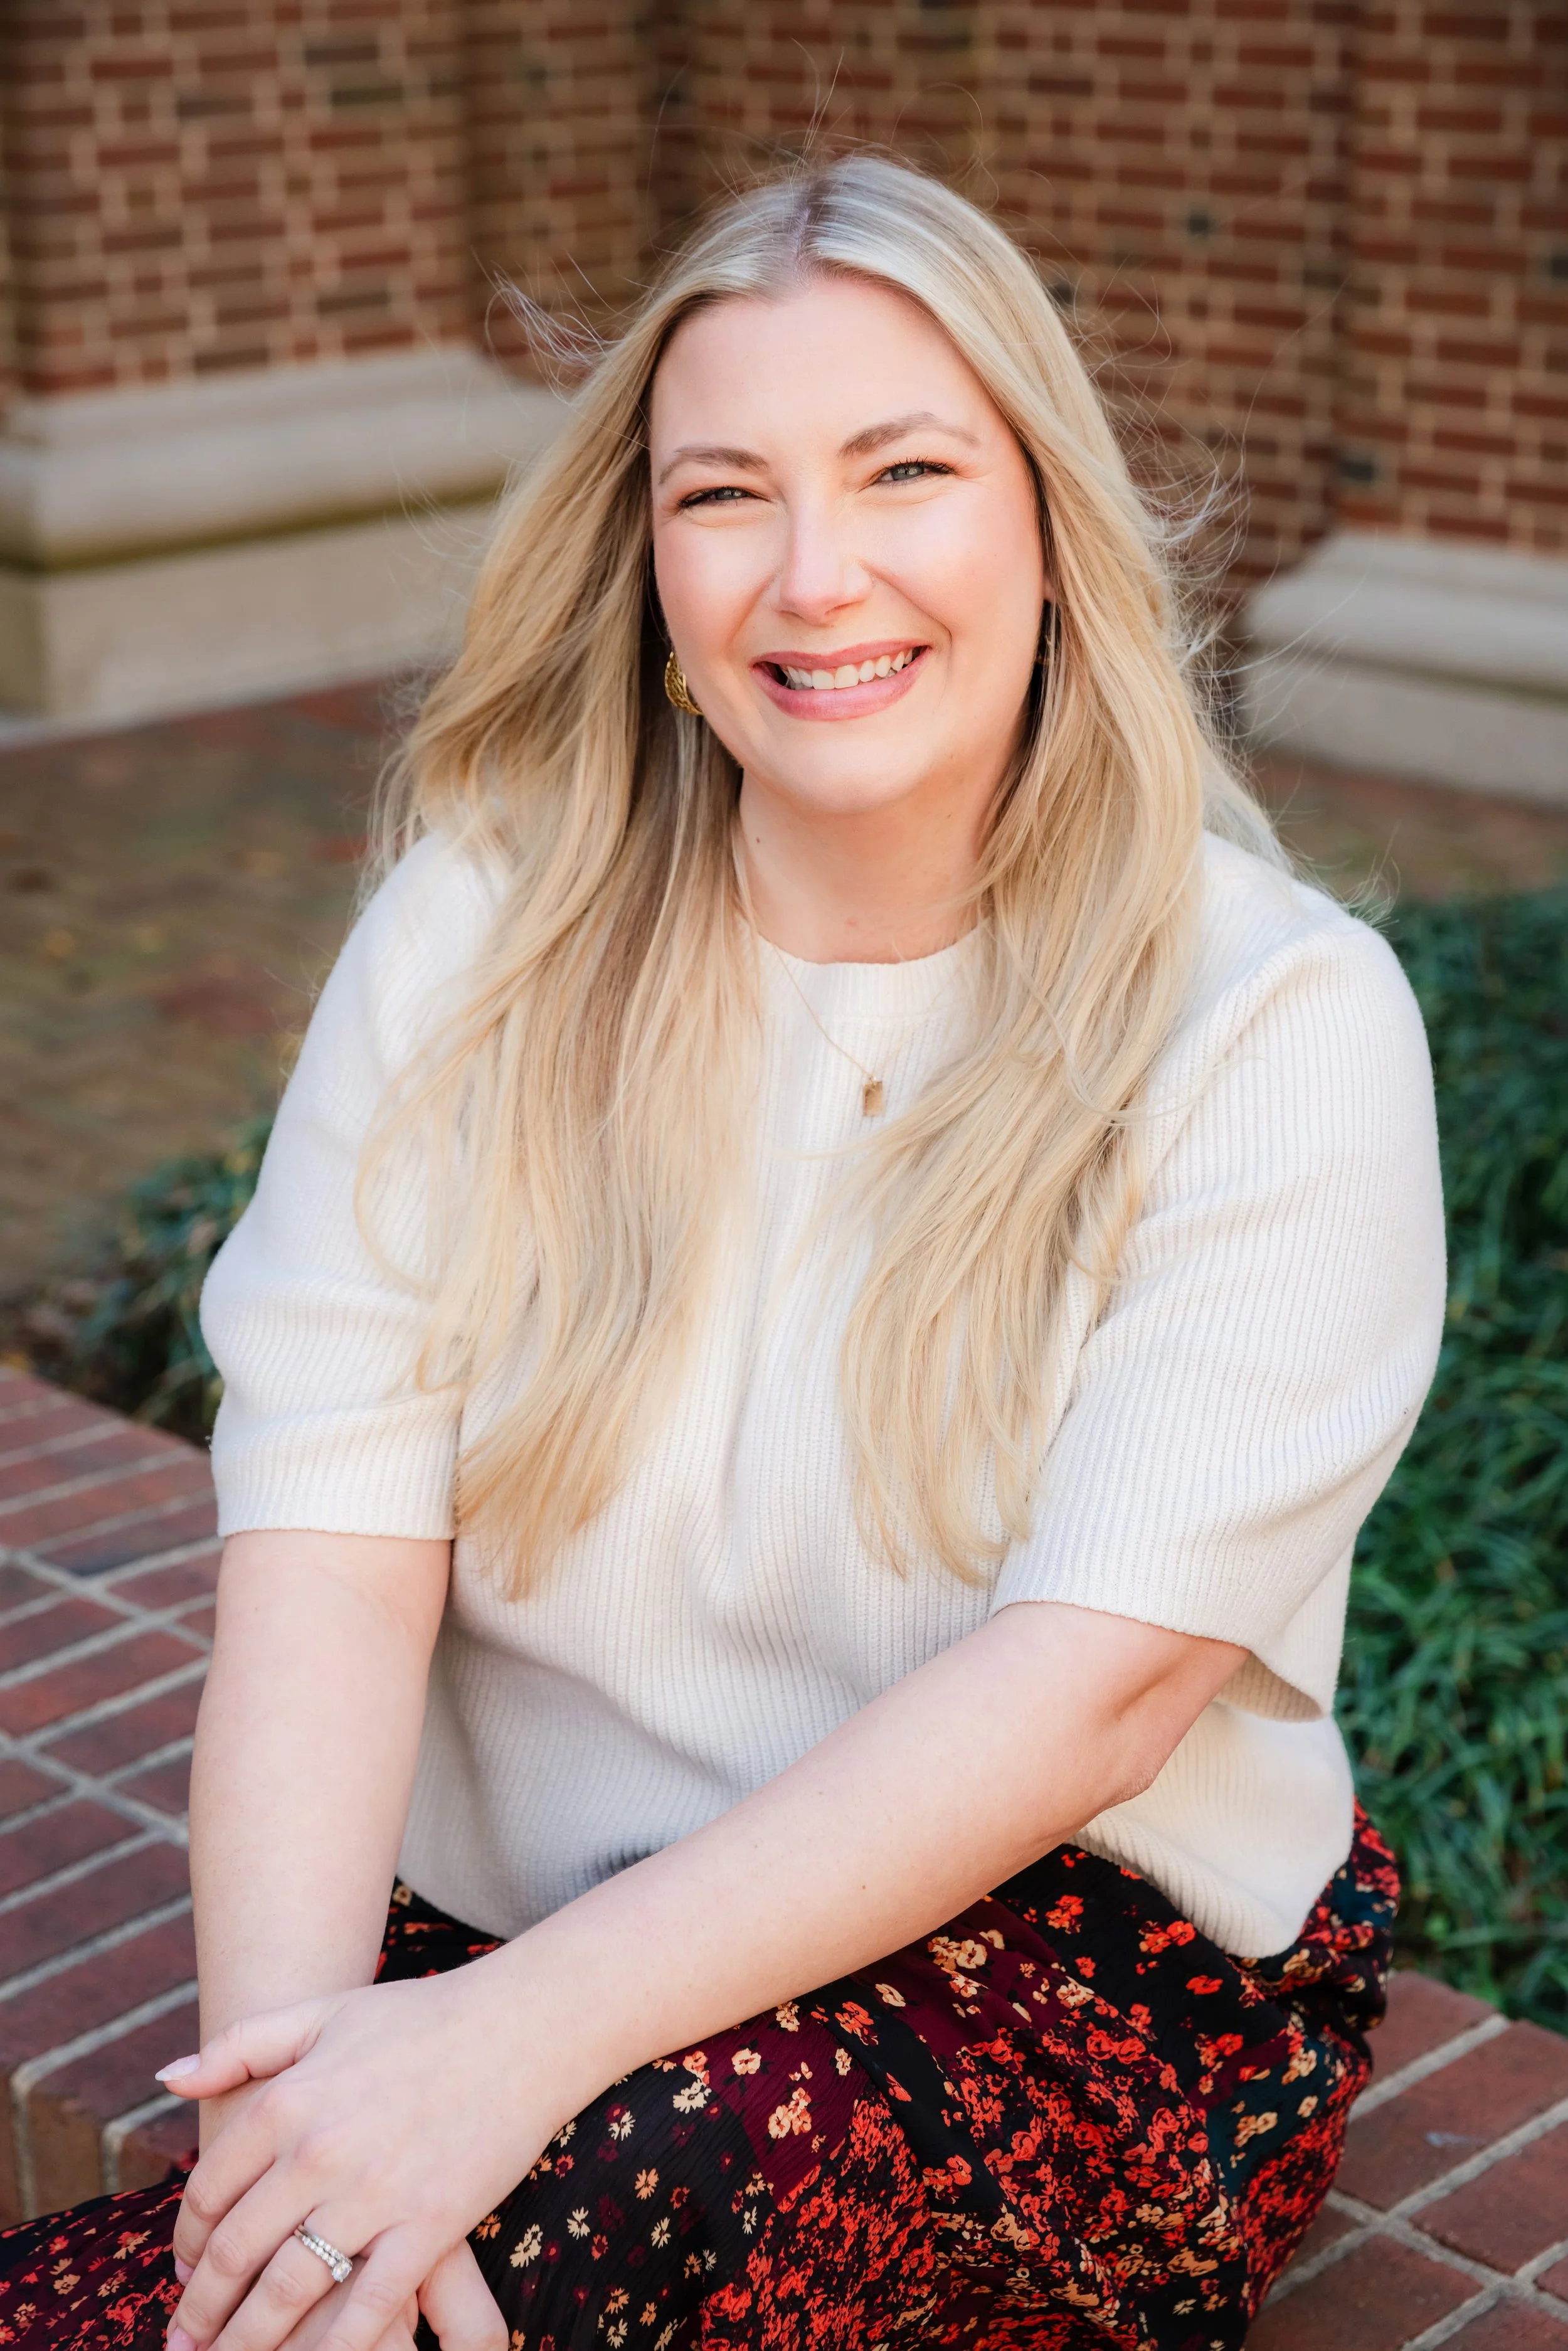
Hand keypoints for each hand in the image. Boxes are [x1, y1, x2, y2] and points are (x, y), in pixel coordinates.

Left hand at [163, 1959, 575, 2350]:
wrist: (520, 2026)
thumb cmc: (420, 2016)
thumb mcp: (321, 2013)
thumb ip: (239, 2045)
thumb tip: (168, 2079)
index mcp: (286, 2101)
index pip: (208, 2192)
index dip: (186, 2244)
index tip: (183, 2272)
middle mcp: (318, 2152)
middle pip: (236, 2252)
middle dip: (202, 2309)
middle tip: (183, 2341)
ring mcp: (374, 2194)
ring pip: (287, 2292)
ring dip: (246, 2340)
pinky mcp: (428, 2228)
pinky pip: (366, 2309)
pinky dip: (331, 2349)